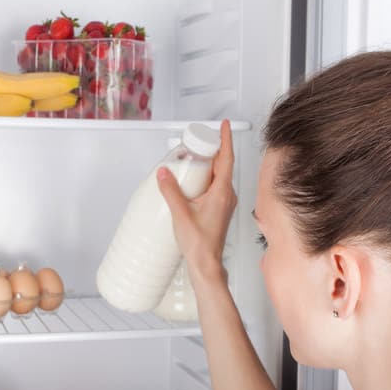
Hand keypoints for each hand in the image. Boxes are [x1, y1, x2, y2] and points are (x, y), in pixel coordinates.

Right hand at [157, 120, 237, 283]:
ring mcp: (224, 202)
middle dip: (212, 149)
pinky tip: (194, 179)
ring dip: (209, 164)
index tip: (225, 125)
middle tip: (199, 139)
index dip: (226, 140)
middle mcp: (227, 196)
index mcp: (222, 193)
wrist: (206, 264)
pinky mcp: (219, 209)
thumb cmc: (199, 244)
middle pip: (222, 165)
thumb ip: (170, 191)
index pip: (227, 159)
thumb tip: (163, 173)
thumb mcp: (180, 213)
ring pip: (219, 176)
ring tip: (195, 156)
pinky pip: (216, 186)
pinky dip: (207, 177)